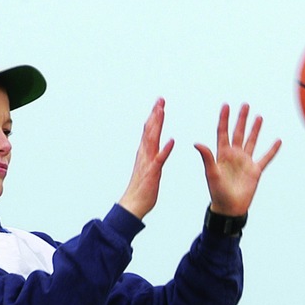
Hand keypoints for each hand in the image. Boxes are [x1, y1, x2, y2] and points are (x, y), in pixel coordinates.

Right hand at [119, 99, 175, 219]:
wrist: (134, 204)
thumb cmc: (142, 189)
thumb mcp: (148, 168)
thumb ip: (151, 156)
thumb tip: (154, 147)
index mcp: (144, 153)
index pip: (149, 131)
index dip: (154, 117)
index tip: (159, 104)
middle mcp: (144, 154)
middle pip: (150, 130)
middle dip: (155, 114)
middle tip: (161, 99)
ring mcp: (148, 162)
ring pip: (152, 139)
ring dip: (157, 125)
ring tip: (162, 111)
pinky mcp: (153, 172)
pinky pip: (160, 159)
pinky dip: (165, 149)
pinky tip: (171, 140)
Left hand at [196, 103, 281, 215]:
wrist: (229, 208)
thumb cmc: (217, 192)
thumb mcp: (211, 173)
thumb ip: (207, 157)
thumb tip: (197, 143)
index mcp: (222, 154)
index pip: (223, 132)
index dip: (224, 119)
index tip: (226, 105)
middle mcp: (234, 155)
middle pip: (238, 132)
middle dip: (241, 119)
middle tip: (245, 105)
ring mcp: (245, 162)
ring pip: (251, 141)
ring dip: (255, 129)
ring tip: (259, 117)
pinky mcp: (255, 171)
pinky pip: (265, 158)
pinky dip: (272, 150)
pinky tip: (277, 141)